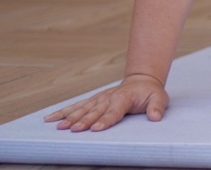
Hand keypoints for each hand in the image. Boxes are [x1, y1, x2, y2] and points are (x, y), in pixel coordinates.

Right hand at [45, 74, 167, 131]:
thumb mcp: (159, 98)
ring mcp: (99, 99)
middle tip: (74, 130)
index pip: (114, 111)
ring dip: (70, 117)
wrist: (141, 81)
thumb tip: (156, 117)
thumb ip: (157, 107)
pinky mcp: (93, 100)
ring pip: (82, 109)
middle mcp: (108, 98)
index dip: (105, 120)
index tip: (96, 128)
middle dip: (84, 121)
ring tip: (59, 126)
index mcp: (123, 98)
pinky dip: (64, 111)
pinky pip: (77, 106)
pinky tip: (50, 118)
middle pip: (95, 111)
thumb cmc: (150, 92)